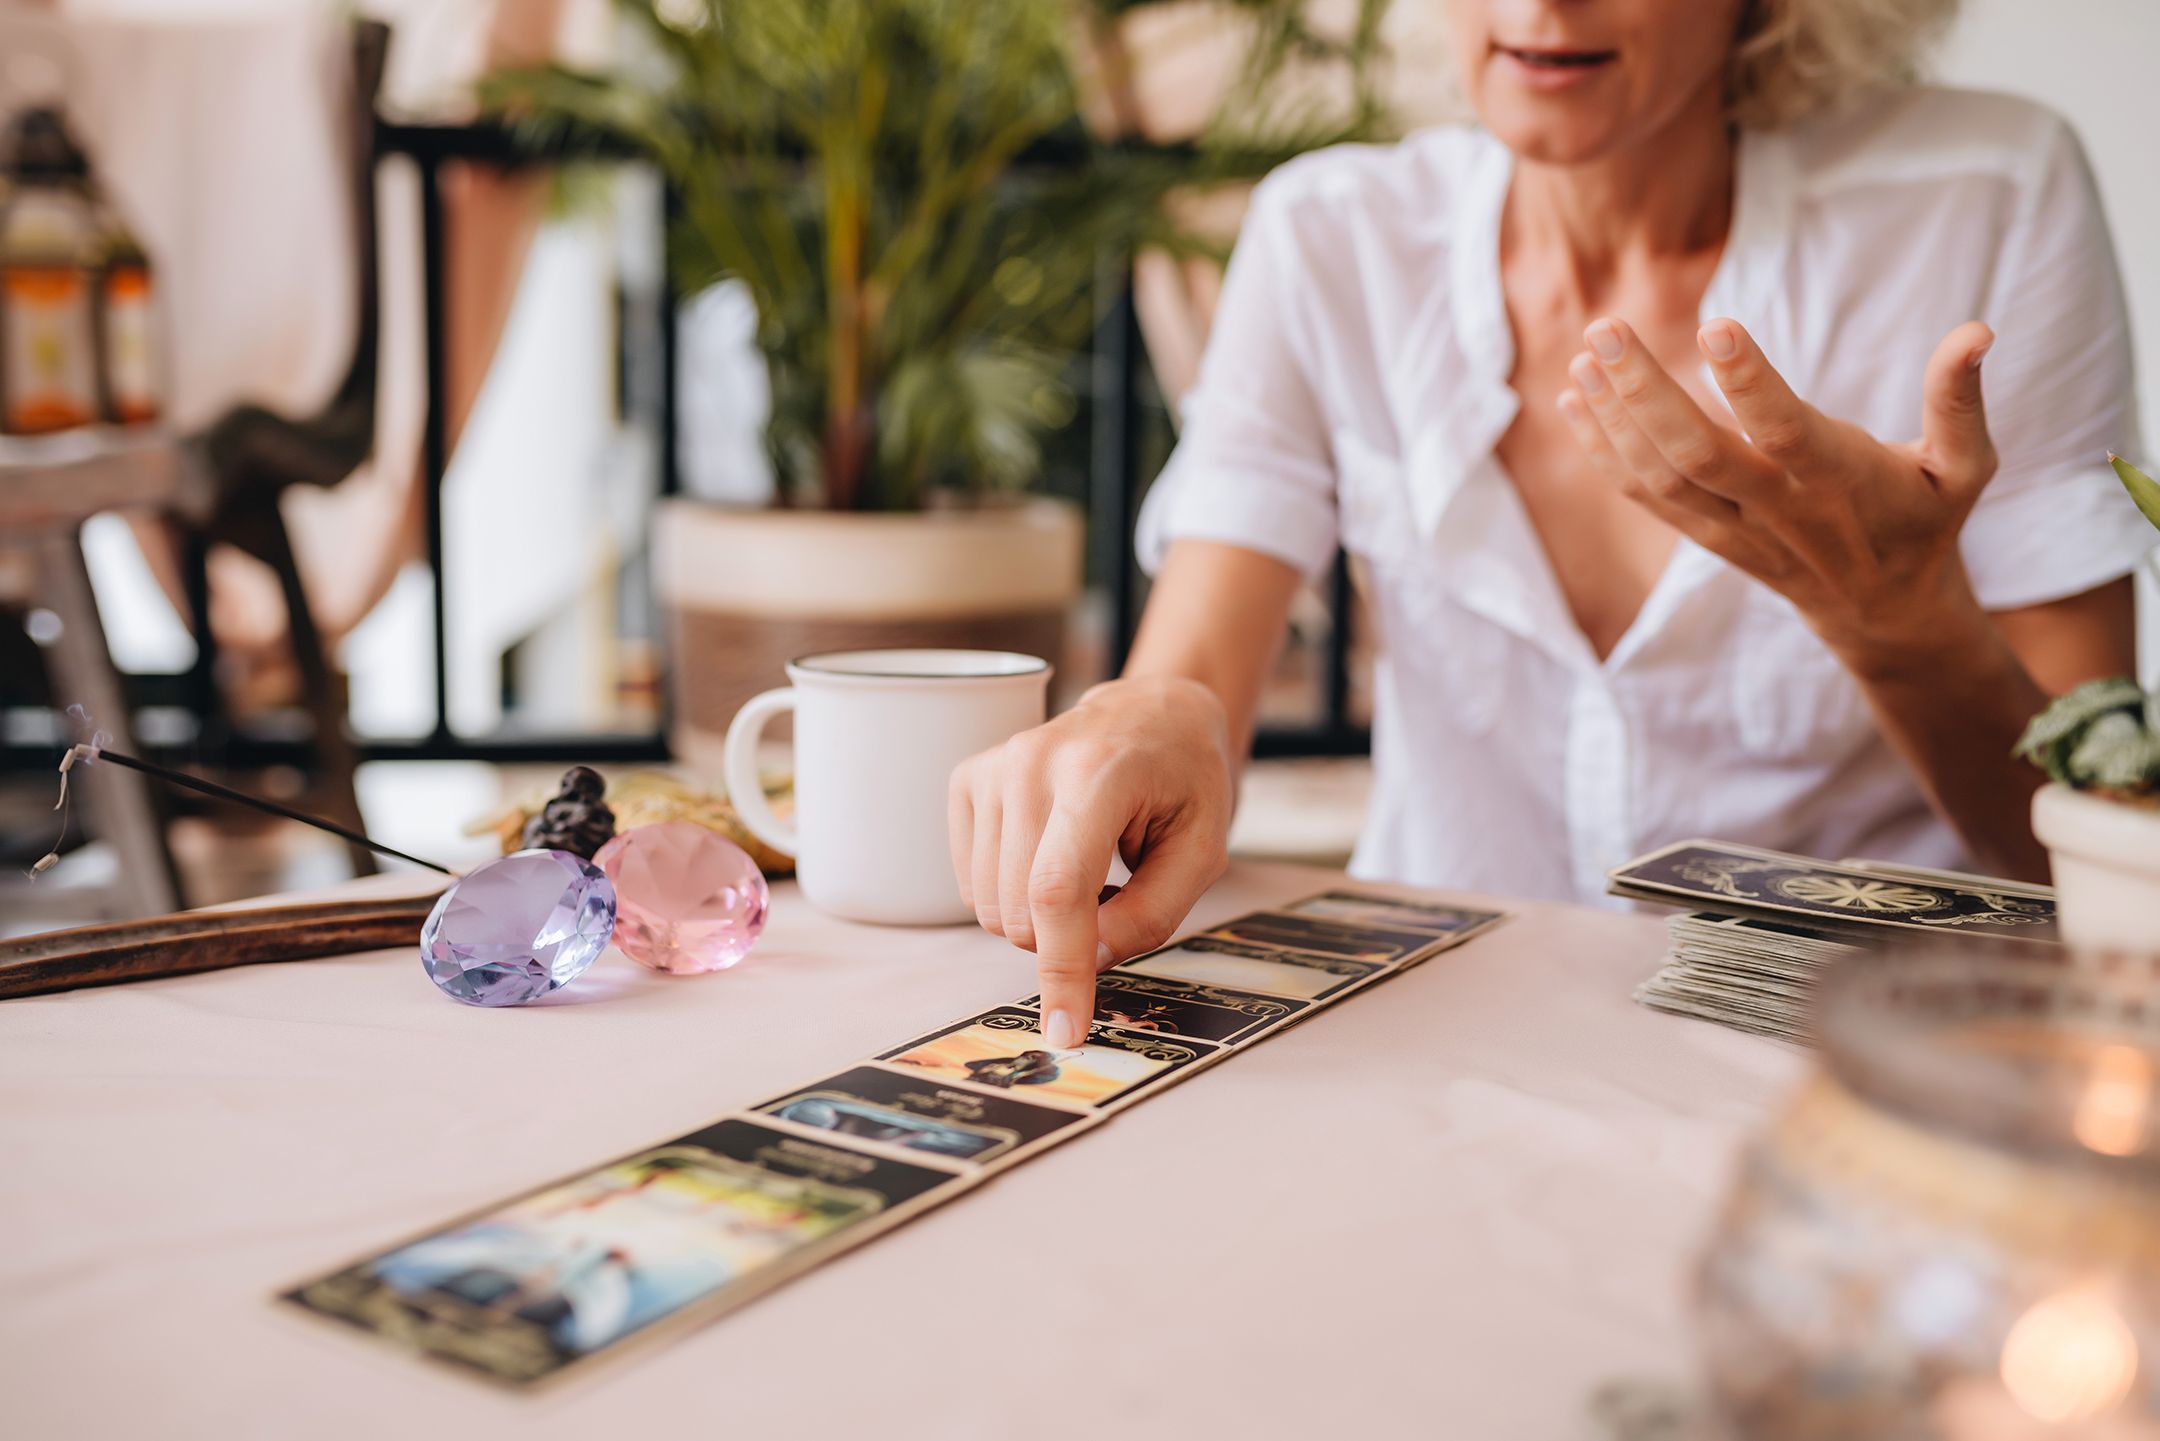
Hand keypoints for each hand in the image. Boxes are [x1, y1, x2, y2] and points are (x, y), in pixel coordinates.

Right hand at [948, 675, 1233, 1047]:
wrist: (1152, 713)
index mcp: (1098, 773)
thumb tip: (1086, 960)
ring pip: (987, 906)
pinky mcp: (967, 779)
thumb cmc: (1185, 783)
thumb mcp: (1202, 852)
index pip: (1058, 890)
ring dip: (1039, 917)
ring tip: (1088, 868)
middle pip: (1018, 910)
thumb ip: (1151, 915)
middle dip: (1065, 939)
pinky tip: (1052, 855)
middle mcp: (1031, 761)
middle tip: (1115, 897)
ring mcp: (992, 766)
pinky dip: (1012, 893)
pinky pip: (970, 884)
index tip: (1066, 1031)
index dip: (1060, 969)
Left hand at [1556, 315, 1999, 666]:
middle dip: (1644, 392)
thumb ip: (1960, 402)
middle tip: (1607, 327)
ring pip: (1659, 478)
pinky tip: (1575, 403)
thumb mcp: (1964, 469)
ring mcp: (1732, 528)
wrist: (1883, 613)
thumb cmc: (1925, 521)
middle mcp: (1776, 508)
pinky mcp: (1705, 536)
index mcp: (1838, 482)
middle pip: (1697, 454)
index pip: (1786, 431)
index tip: (1714, 324)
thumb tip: (1979, 330)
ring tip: (1582, 357)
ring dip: (1612, 419)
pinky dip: (1605, 452)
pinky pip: (1644, 498)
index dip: (1750, 382)